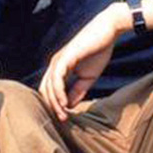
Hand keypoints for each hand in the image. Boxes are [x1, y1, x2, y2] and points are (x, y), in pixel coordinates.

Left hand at [39, 5, 123, 121]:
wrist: (107, 32)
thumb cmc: (98, 52)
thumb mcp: (88, 78)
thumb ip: (77, 91)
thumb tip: (68, 107)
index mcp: (59, 68)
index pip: (49, 90)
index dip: (54, 105)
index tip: (63, 118)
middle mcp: (55, 64)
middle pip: (45, 90)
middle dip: (52, 107)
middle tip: (62, 121)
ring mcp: (58, 60)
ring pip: (49, 86)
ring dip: (55, 103)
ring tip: (63, 116)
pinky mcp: (64, 58)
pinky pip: (56, 78)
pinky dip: (58, 92)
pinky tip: (64, 104)